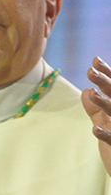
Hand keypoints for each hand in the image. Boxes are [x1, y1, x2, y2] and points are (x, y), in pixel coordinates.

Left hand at [82, 56, 110, 177]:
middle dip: (106, 82)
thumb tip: (87, 90)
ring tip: (93, 94)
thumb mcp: (105, 125)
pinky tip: (95, 129)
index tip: (94, 60)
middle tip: (91, 70)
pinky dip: (106, 134)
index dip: (107, 74)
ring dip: (105, 104)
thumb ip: (95, 110)